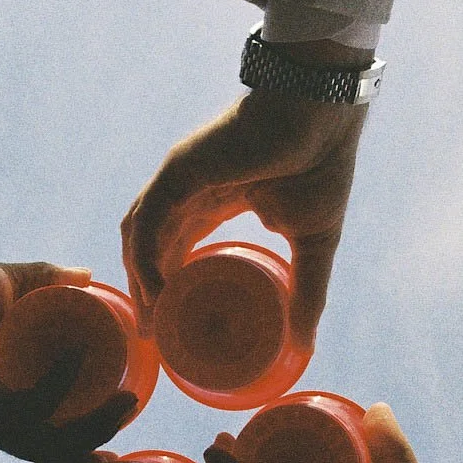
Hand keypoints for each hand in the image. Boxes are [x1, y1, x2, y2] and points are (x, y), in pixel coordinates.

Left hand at [0, 247, 134, 462]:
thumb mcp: (7, 283)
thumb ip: (44, 281)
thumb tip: (85, 275)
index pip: (42, 434)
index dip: (83, 433)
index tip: (121, 412)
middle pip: (50, 448)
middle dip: (96, 434)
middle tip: (130, 405)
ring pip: (45, 443)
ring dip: (90, 427)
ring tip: (124, 399)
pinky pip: (30, 409)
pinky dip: (60, 385)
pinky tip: (76, 354)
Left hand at [122, 76, 368, 343]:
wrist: (324, 117)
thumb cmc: (321, 165)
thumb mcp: (312, 244)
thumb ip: (306, 292)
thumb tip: (306, 346)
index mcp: (212, 201)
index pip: (175, 247)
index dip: (167, 285)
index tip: (168, 326)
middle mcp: (187, 190)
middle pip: (149, 245)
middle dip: (144, 291)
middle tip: (151, 334)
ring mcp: (178, 178)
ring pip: (139, 234)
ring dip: (138, 279)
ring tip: (150, 321)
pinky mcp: (177, 170)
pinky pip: (147, 220)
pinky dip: (144, 257)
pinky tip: (155, 292)